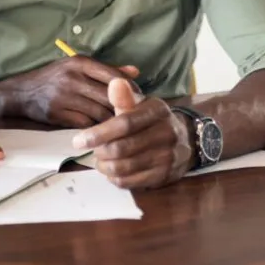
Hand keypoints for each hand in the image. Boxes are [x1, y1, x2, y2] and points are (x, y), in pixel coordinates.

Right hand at [0, 56, 139, 127]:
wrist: (22, 93)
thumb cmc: (55, 78)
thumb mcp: (77, 67)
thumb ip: (106, 70)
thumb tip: (135, 73)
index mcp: (79, 62)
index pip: (114, 76)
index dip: (130, 90)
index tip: (140, 99)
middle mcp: (72, 78)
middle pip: (109, 97)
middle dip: (123, 108)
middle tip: (134, 117)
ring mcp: (64, 97)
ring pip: (99, 113)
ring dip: (111, 122)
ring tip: (120, 126)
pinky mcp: (58, 114)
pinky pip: (86, 124)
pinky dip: (95, 128)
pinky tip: (101, 131)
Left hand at [72, 78, 193, 188]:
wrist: (186, 140)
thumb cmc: (152, 120)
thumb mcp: (141, 104)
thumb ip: (124, 97)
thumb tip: (115, 82)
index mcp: (158, 111)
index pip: (125, 123)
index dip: (99, 133)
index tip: (78, 140)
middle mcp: (166, 134)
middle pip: (122, 148)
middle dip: (100, 151)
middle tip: (92, 150)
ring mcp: (168, 157)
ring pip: (125, 168)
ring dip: (105, 166)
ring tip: (99, 160)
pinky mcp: (164, 176)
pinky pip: (132, 182)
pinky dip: (115, 178)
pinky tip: (111, 171)